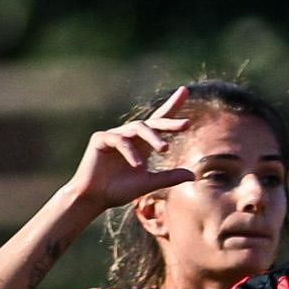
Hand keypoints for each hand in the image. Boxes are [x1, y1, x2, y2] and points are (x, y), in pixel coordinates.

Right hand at [69, 86, 196, 213]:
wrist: (94, 198)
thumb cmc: (119, 190)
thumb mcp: (148, 183)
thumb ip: (169, 178)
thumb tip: (193, 175)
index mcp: (142, 143)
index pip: (159, 120)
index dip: (172, 106)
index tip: (185, 90)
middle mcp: (129, 135)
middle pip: (152, 122)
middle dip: (169, 122)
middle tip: (186, 124)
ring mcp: (114, 135)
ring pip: (137, 128)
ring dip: (153, 137)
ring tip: (164, 149)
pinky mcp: (100, 139)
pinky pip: (119, 140)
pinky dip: (130, 151)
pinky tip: (138, 165)